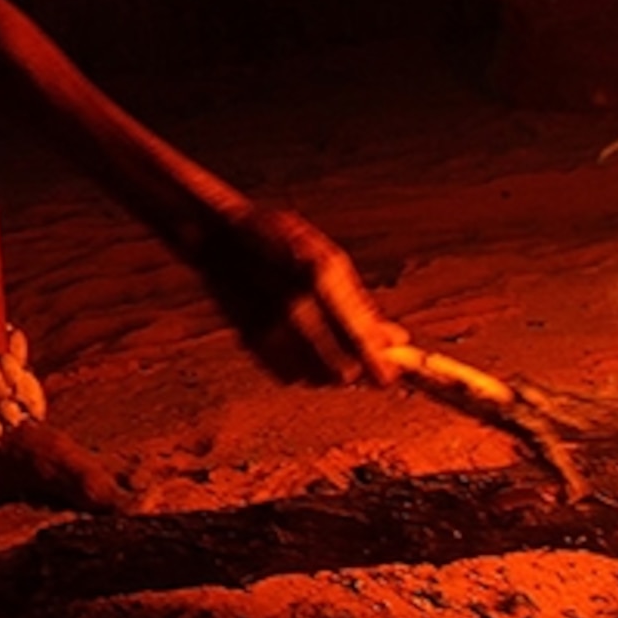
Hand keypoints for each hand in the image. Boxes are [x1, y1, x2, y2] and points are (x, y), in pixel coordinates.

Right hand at [199, 205, 404, 386]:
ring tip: (329, 346)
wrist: (221, 240)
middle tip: (362, 357)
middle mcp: (294, 309)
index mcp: (319, 279)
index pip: (358, 342)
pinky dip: (301, 369)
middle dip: (356, 369)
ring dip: (329, 370)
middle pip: (340, 372)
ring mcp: (269, 329)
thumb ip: (361, 304)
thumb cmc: (280, 241)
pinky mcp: (252, 343)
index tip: (389, 376)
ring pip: (315, 378)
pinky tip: (302, 346)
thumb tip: (396, 338)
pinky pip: (288, 376)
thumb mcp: (328, 259)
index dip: (379, 366)